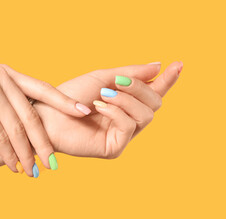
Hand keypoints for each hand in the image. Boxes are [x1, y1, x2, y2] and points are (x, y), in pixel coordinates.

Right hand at [0, 65, 88, 175]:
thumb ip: (6, 96)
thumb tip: (29, 116)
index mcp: (7, 73)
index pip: (43, 89)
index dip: (65, 102)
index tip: (85, 113)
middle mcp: (2, 79)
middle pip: (33, 116)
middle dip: (45, 142)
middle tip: (55, 162)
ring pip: (18, 130)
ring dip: (28, 154)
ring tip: (35, 171)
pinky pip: (1, 137)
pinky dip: (9, 155)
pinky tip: (15, 167)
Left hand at [33, 62, 181, 157]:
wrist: (46, 113)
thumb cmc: (70, 96)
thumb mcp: (103, 77)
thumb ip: (132, 74)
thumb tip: (159, 66)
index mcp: (127, 103)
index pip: (154, 91)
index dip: (168, 79)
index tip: (179, 64)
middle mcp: (129, 119)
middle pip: (156, 103)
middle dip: (141, 89)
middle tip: (119, 81)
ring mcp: (123, 135)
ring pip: (146, 115)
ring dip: (127, 100)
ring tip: (104, 94)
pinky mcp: (114, 147)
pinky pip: (130, 126)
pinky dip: (116, 111)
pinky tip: (99, 106)